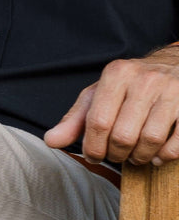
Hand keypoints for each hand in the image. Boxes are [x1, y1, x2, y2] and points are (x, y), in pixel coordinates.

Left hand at [45, 44, 178, 166]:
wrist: (175, 62)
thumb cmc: (130, 85)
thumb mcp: (98, 95)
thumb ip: (74, 120)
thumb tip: (51, 141)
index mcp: (117, 74)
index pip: (98, 123)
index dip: (93, 148)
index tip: (95, 155)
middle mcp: (146, 79)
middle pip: (123, 136)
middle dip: (116, 154)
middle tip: (116, 154)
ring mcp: (173, 90)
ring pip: (150, 141)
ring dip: (139, 157)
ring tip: (135, 155)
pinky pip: (177, 143)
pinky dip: (164, 156)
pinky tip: (156, 154)